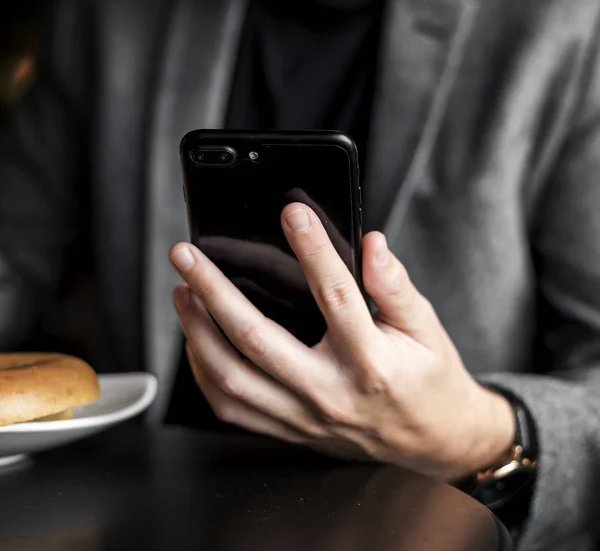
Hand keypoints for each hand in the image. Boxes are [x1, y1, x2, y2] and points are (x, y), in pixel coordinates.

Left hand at [170, 203, 514, 479]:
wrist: (432, 440)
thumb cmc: (428, 380)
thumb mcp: (425, 327)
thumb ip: (395, 285)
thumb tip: (372, 245)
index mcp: (370, 361)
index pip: (335, 294)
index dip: (312, 248)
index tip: (291, 213)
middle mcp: (330, 392)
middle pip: (257, 338)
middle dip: (213, 290)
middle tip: (187, 256)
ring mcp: (304, 416)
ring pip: (232, 378)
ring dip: (197, 332)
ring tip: (183, 293)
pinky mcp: (290, 429)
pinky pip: (232, 407)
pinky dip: (205, 372)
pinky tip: (197, 340)